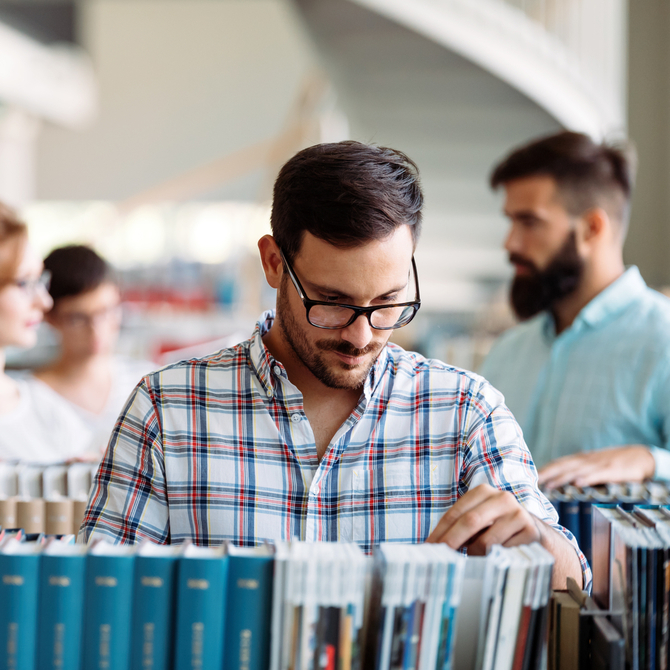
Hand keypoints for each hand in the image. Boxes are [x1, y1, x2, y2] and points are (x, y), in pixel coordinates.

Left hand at [426, 483, 541, 554]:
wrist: (534, 534)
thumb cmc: (496, 528)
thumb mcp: (478, 521)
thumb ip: (460, 528)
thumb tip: (434, 546)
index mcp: (483, 492)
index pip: (455, 513)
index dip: (440, 532)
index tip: (429, 548)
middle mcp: (502, 498)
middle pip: (470, 521)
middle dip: (452, 541)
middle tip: (440, 558)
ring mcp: (518, 513)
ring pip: (487, 541)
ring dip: (476, 554)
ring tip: (476, 557)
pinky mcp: (531, 531)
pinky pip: (505, 552)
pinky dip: (495, 559)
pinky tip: (497, 558)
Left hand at [537, 445, 655, 488]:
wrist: (641, 456)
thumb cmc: (614, 463)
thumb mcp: (594, 465)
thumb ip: (579, 471)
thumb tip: (560, 482)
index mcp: (580, 460)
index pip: (557, 463)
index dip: (543, 470)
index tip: (528, 477)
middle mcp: (586, 460)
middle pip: (561, 466)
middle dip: (546, 473)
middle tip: (530, 482)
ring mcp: (598, 465)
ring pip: (576, 471)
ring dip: (561, 478)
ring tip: (548, 485)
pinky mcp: (612, 471)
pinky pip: (597, 475)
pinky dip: (587, 479)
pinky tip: (578, 484)